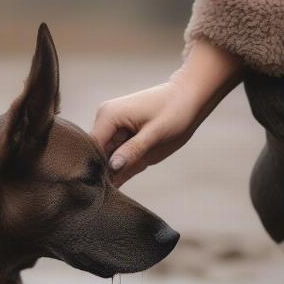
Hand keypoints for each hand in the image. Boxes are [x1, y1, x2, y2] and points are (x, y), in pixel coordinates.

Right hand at [92, 40, 242, 185]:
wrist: (191, 97)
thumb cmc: (177, 111)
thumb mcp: (156, 134)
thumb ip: (132, 151)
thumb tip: (111, 167)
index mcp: (108, 116)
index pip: (92, 148)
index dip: (97, 168)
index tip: (104, 187)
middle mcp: (105, 121)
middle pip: (97, 154)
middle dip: (107, 171)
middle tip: (120, 187)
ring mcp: (112, 128)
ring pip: (106, 158)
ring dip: (117, 170)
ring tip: (134, 173)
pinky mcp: (121, 135)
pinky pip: (116, 155)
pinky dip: (124, 166)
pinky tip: (136, 167)